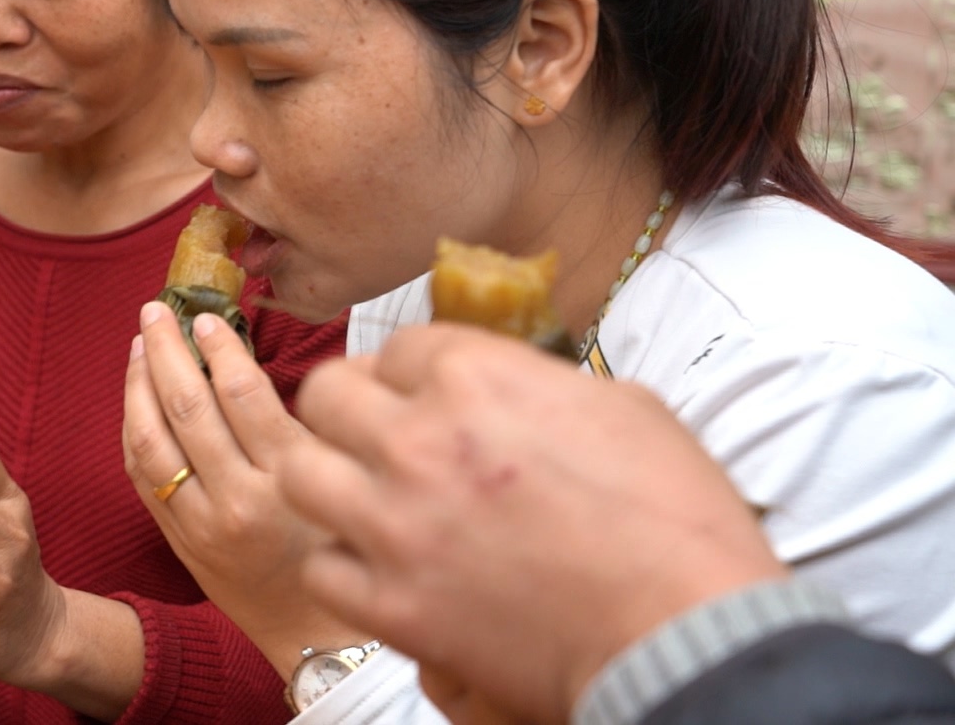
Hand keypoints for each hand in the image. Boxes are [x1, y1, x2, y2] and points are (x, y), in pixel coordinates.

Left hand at [122, 302, 365, 678]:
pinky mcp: (179, 540)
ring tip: (141, 342)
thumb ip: (302, 428)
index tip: (208, 317)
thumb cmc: (340, 549)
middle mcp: (239, 501)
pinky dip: (133, 428)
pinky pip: (142, 474)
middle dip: (166, 350)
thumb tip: (255, 362)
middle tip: (157, 310)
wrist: (317, 636)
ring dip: (139, 383)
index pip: (244, 397)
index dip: (220, 349)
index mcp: (288, 481)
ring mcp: (201, 523)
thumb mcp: (338, 483)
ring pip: (152, 439)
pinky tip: (136, 395)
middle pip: (188, 408)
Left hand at [283, 324, 785, 724]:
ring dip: (330, 480)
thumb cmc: (677, 522)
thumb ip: (538, 383)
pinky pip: (322, 564)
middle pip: (325, 394)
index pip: (395, 348)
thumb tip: (508, 386)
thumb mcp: (623, 408)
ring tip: (363, 499)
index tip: (419, 398)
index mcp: (476, 375)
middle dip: (349, 412)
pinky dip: (345, 565)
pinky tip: (381, 568)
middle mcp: (419, 438)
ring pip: (300, 472)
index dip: (408, 374)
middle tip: (375, 439)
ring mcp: (396, 523)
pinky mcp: (391, 603)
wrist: (686, 637)